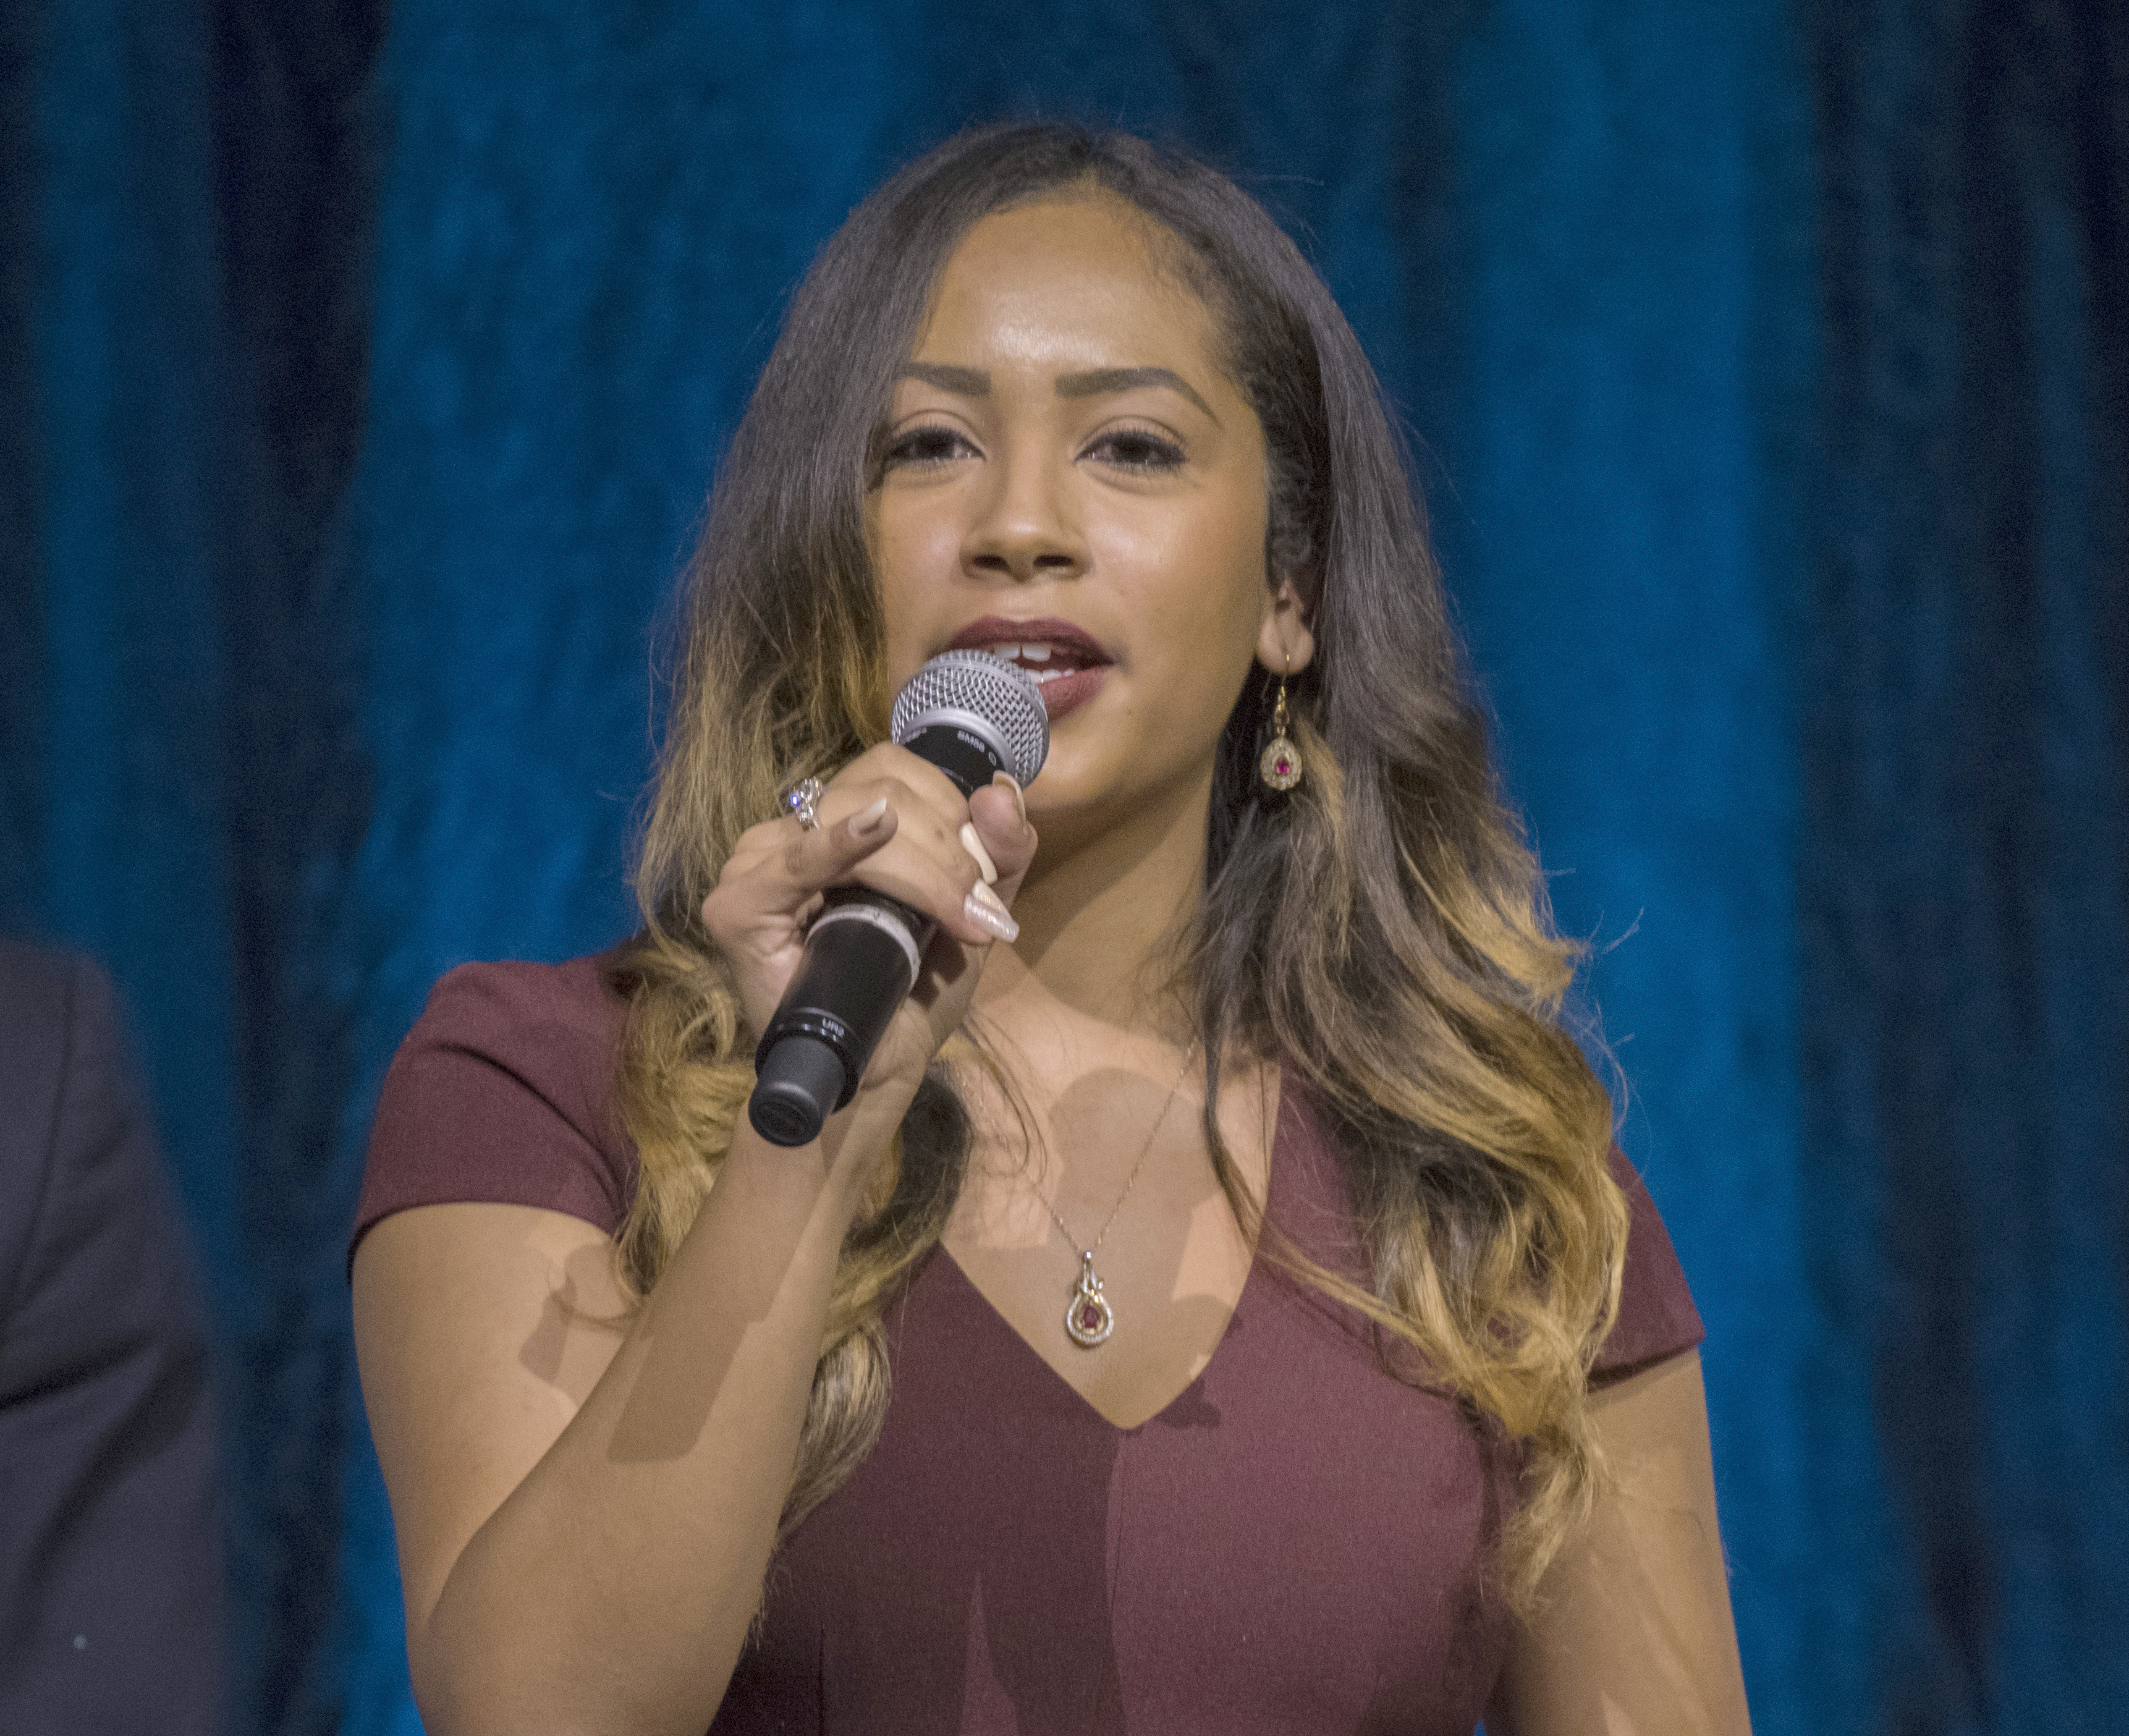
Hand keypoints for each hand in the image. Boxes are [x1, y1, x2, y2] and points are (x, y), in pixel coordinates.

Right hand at [701, 746, 1036, 1111]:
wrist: (877, 1071)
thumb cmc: (916, 992)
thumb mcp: (975, 912)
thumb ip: (1001, 851)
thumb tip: (1002, 788)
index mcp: (837, 821)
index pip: (892, 768)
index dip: (948, 804)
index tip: (982, 872)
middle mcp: (791, 832)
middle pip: (878, 790)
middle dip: (946, 847)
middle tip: (978, 909)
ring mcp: (758, 864)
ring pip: (851, 819)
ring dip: (922, 867)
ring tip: (958, 917)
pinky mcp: (739, 908)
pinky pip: (794, 862)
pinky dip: (837, 846)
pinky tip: (874, 828)